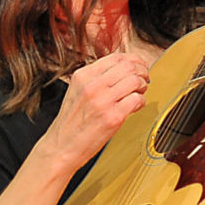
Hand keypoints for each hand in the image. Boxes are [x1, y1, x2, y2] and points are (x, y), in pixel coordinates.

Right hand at [40, 52, 149, 169]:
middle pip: (129, 66)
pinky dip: (141, 102)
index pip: (116, 57)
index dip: (133, 60)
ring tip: (138, 94)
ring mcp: (102, 101)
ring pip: (135, 81)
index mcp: (82, 76)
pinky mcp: (113, 117)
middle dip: (142, 72)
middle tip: (144, 80)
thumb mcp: (77, 91)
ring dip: (142, 87)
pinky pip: (137, 100)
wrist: (61, 146)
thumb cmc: (71, 123)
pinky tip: (135, 107)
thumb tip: (122, 70)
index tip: (138, 67)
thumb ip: (96, 79)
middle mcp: (92, 85)